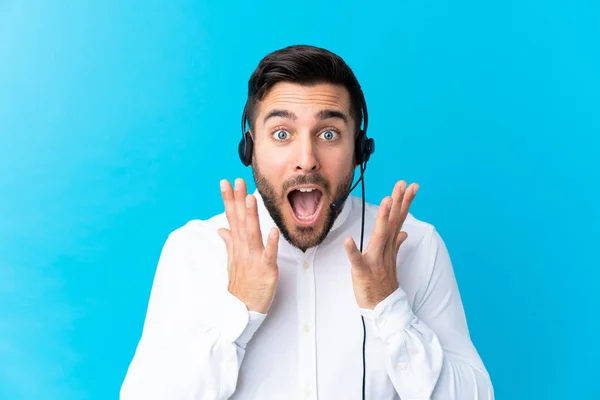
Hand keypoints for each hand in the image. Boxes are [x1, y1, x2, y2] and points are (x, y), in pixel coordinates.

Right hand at [217, 178, 279, 313]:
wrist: (242, 311)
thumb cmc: (241, 286)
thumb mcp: (232, 262)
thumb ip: (229, 243)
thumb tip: (221, 228)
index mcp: (237, 246)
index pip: (232, 218)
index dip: (229, 200)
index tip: (225, 183)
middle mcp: (243, 250)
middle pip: (240, 221)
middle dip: (238, 200)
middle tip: (236, 181)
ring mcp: (254, 259)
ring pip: (252, 234)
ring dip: (251, 216)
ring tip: (250, 198)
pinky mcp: (266, 270)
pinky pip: (269, 255)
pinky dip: (271, 243)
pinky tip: (273, 230)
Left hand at [344, 180, 418, 308]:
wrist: (384, 308)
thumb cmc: (384, 284)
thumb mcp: (391, 261)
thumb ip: (396, 244)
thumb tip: (404, 232)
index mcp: (389, 246)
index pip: (398, 220)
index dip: (404, 202)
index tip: (411, 186)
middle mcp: (384, 250)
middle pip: (393, 222)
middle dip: (398, 202)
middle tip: (403, 184)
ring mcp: (375, 260)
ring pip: (379, 236)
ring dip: (383, 218)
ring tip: (386, 200)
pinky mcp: (363, 272)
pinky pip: (357, 260)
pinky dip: (352, 251)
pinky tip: (348, 240)